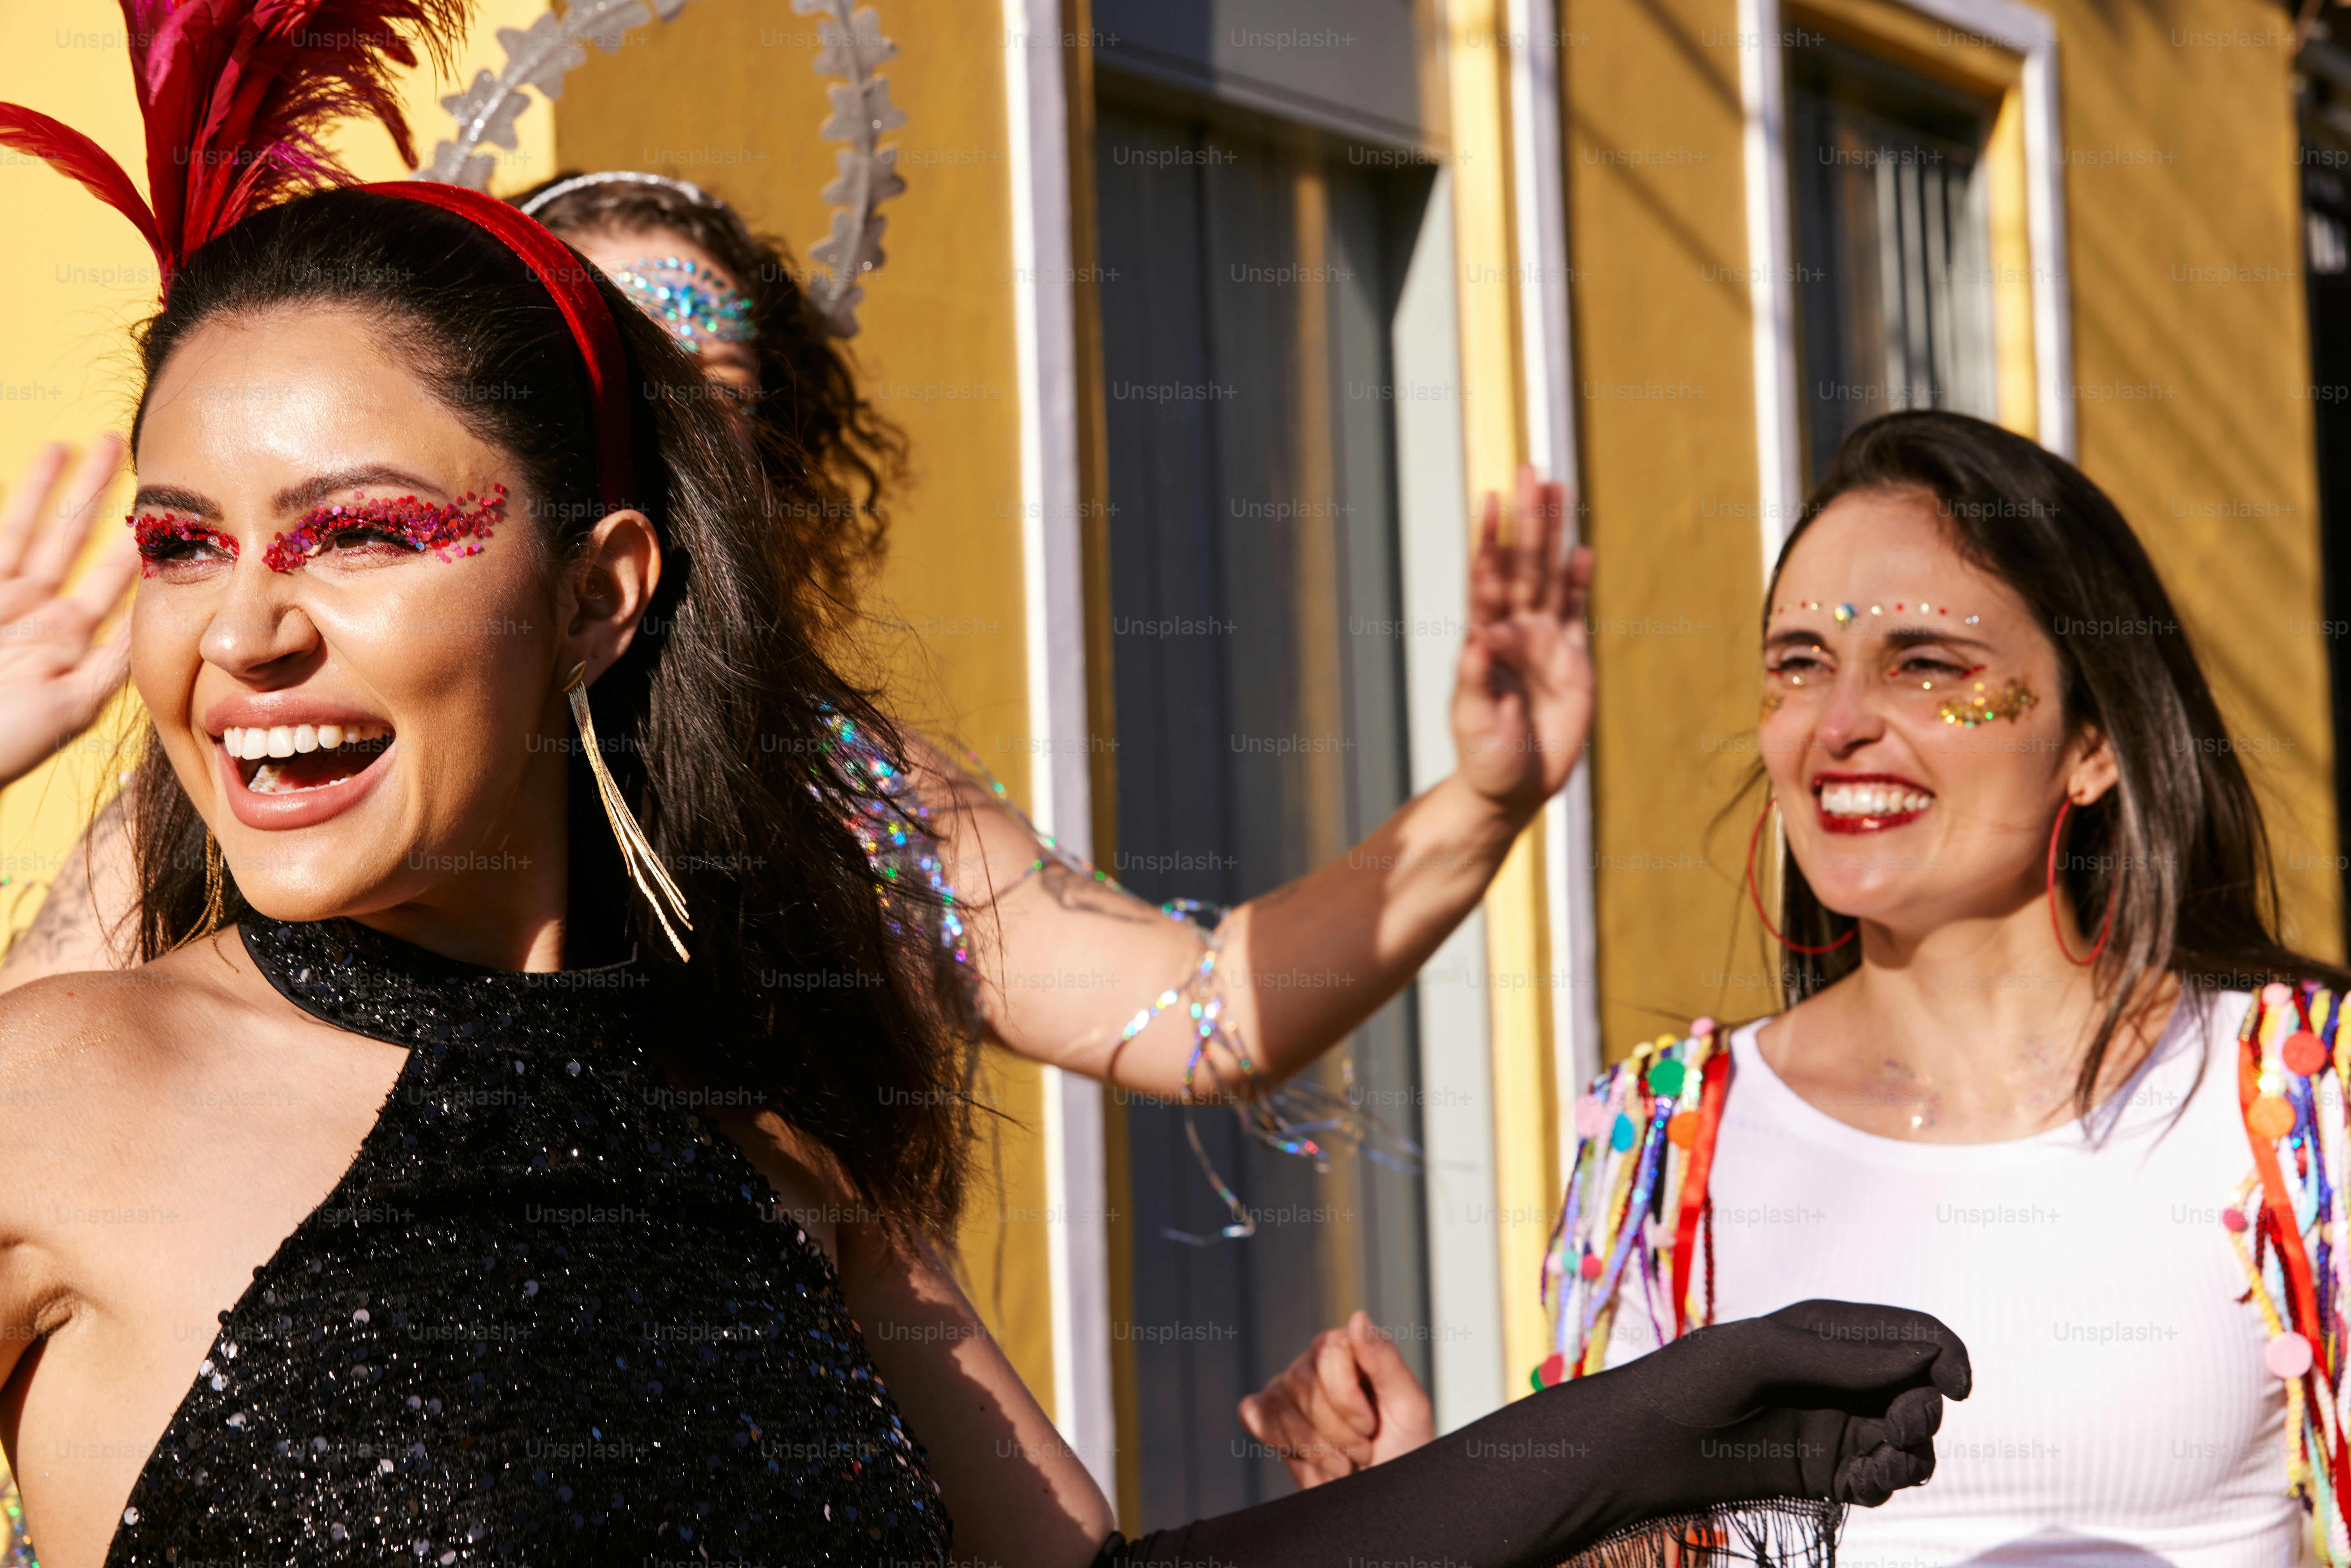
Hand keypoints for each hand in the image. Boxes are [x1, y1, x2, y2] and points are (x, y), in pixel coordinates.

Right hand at [0, 436, 136, 787]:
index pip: (114, 576)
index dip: (138, 542)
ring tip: (72, 444)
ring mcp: (3, 599)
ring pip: (30, 527)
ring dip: (50, 487)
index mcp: (71, 634)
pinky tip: (13, 473)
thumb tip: (158, 627)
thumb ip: (112, 665)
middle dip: (96, 492)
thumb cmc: (7, 740)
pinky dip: (7, 504)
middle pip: (73, 535)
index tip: (171, 506)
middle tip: (123, 444)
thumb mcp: (72, 704)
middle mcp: (37, 609)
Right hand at [1236, 1309, 1433, 1487]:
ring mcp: (1289, 1388)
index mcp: (1353, 1349)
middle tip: (1362, 1451)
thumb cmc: (1404, 1451)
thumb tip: (1357, 1316)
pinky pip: (1255, 1415)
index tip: (1371, 1428)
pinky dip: (1283, 1443)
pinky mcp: (1269, 1415)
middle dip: (1337, 1430)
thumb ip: (1385, 1359)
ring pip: (1280, 1407)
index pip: (1329, 1350)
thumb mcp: (1409, 1407)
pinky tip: (1310, 1456)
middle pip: (1302, 1382)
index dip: (1348, 1399)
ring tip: (1345, 1461)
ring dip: (1317, 1449)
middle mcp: (1317, 1361)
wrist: (1387, 1495)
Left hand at [1452, 464, 1591, 819]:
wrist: (1514, 789)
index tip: (1489, 501)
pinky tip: (1581, 550)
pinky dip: (1578, 582)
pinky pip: (1574, 612)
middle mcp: (1512, 632)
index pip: (1485, 580)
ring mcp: (1542, 642)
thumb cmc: (1486, 759)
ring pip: (1548, 577)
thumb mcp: (1475, 724)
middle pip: (1520, 564)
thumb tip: (1476, 640)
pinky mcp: (1571, 661)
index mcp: (1483, 642)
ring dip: (1552, 535)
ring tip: (1556, 490)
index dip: (1488, 541)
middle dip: (1526, 520)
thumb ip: (1476, 682)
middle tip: (1529, 471)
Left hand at [1600, 1298, 1970, 1510]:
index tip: (1958, 1386)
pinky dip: (1885, 1483)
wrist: (1648, 1446)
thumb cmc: (1693, 1381)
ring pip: (1908, 1442)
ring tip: (1881, 1467)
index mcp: (1830, 1333)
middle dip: (1924, 1410)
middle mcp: (1841, 1377)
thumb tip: (1920, 1357)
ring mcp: (1837, 1426)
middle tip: (1900, 1429)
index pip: (1912, 1336)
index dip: (1944, 1357)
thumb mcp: (1763, 1354)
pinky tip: (1863, 1485)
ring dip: (1911, 1455)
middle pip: (1919, 1392)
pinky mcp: (1826, 1472)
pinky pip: (1881, 1478)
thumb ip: (1842, 1358)